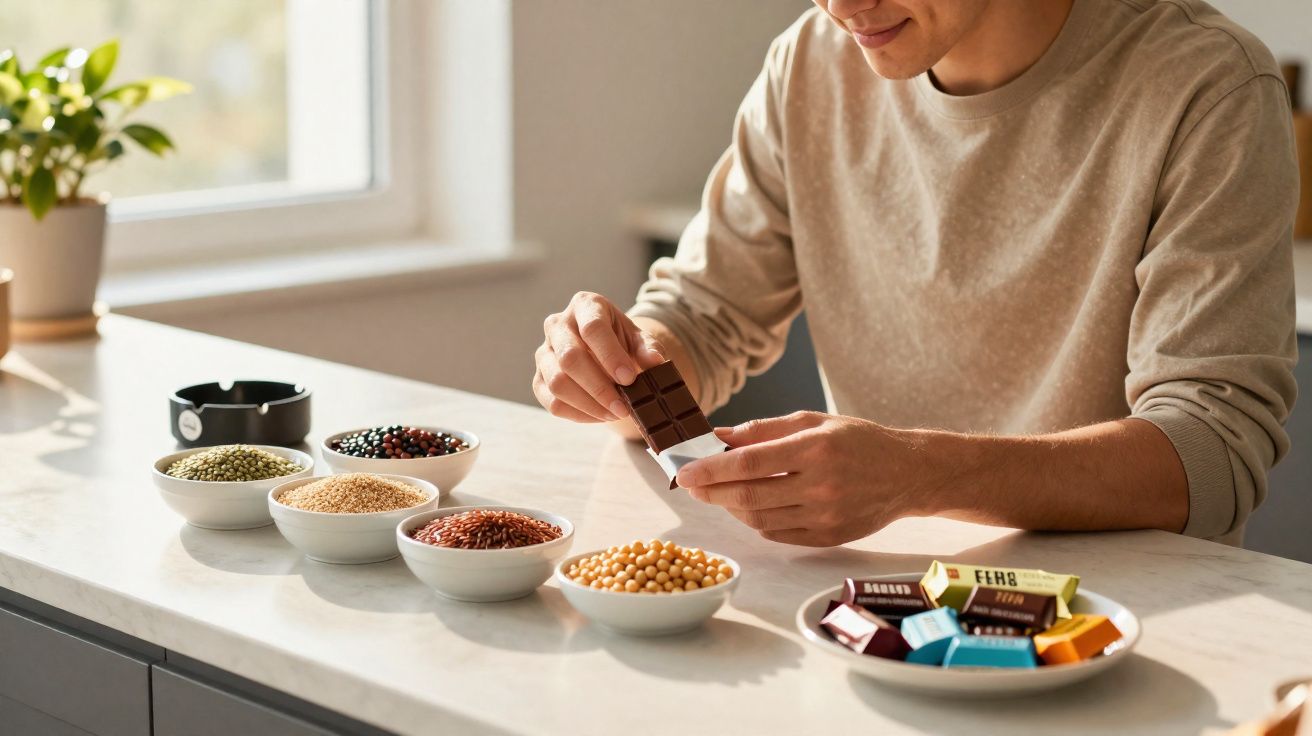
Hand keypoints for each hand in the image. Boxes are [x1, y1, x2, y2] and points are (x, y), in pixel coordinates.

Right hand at [533, 291, 666, 422]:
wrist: (603, 350)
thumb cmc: (621, 341)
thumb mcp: (639, 338)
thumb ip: (649, 348)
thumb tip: (655, 361)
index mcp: (585, 306)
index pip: (592, 328)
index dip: (610, 355)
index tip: (629, 379)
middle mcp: (558, 325)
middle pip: (570, 357)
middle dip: (599, 387)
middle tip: (623, 407)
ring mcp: (544, 352)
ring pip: (557, 383)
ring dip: (589, 404)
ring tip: (615, 413)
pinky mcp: (539, 379)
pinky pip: (552, 402)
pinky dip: (579, 414)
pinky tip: (600, 415)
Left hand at [676, 411, 929, 546]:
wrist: (908, 474)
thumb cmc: (858, 441)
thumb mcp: (813, 421)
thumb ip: (763, 429)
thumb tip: (718, 435)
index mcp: (815, 449)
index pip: (749, 463)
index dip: (711, 468)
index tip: (685, 470)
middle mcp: (820, 486)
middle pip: (748, 495)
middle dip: (710, 491)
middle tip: (689, 484)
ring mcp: (825, 516)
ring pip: (759, 519)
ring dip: (730, 507)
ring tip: (718, 492)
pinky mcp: (829, 538)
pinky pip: (777, 534)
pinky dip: (756, 520)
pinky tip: (748, 506)